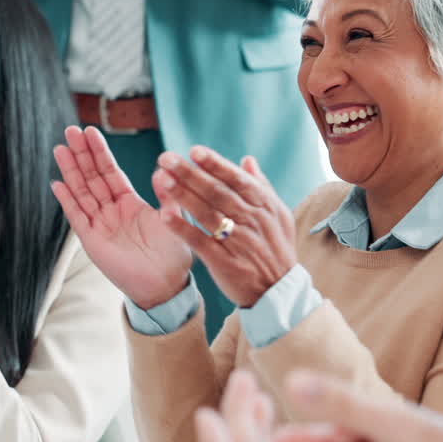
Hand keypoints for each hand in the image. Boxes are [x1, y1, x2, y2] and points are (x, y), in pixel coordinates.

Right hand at [50, 126, 192, 308]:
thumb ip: (168, 194)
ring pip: (82, 192)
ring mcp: (100, 224)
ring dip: (70, 171)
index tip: (90, 131)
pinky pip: (77, 217)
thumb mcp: (174, 217)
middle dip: (81, 154)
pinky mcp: (92, 241)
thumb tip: (162, 169)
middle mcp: (112, 211)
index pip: (111, 171)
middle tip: (70, 129)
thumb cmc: (173, 254)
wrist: (166, 284)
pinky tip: (57, 183)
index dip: (100, 152)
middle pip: (92, 177)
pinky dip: (67, 200)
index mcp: (130, 203)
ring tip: (60, 148)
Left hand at [153, 148, 295, 307]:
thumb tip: (247, 159)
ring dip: (183, 195)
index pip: (236, 179)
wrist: (279, 291)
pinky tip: (164, 216)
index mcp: (264, 205)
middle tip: (166, 158)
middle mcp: (251, 220)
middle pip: (217, 192)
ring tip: (163, 179)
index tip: (194, 150)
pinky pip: (200, 241)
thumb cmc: (277, 249)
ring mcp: (237, 241)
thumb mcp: (278, 215)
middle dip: (190, 173)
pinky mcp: (224, 262)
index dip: (215, 164)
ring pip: (207, 213)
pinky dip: (182, 228)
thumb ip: (261, 186)